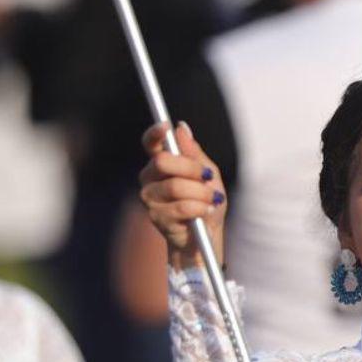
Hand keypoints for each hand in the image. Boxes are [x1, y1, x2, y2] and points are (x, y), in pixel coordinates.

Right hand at [139, 121, 226, 269]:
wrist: (208, 235)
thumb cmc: (207, 202)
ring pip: (175, 186)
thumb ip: (194, 153)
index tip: (165, 126)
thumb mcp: (208, 174)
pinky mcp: (156, 216)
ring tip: (211, 200)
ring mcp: (150, 198)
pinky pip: (182, 206)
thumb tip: (181, 128)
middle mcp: (150, 178)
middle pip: (163, 162)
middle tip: (207, 177)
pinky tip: (205, 212)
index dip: (155, 133)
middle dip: (191, 168)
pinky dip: (200, 208)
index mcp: (161, 164)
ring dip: (201, 193)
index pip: (150, 144)